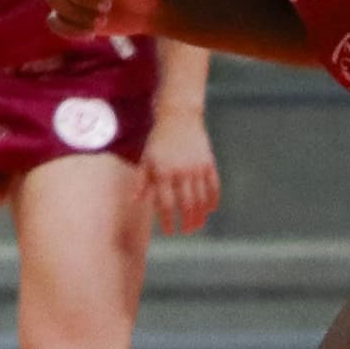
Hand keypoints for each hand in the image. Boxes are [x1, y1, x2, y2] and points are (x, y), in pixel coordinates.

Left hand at [142, 109, 220, 234]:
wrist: (179, 117)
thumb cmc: (158, 140)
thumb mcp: (146, 158)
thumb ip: (142, 181)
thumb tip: (136, 201)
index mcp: (162, 171)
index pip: (166, 203)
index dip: (168, 220)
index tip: (169, 231)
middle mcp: (181, 171)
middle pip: (187, 204)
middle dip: (187, 221)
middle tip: (186, 231)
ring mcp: (197, 168)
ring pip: (202, 198)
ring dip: (201, 215)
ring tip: (198, 225)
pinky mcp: (209, 163)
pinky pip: (214, 187)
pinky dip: (213, 200)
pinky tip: (210, 210)